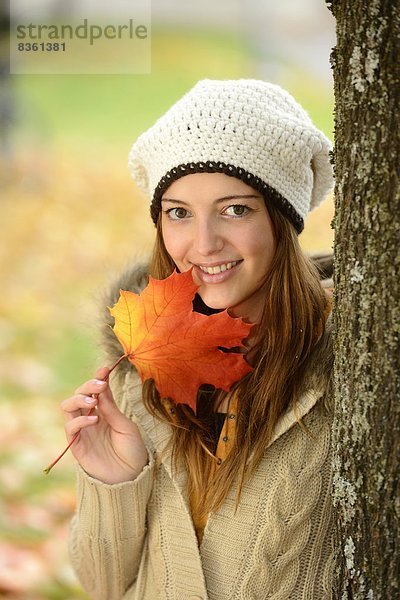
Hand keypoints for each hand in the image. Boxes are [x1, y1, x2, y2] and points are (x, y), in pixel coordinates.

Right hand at [61, 367, 147, 483]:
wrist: (130, 477)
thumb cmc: (132, 451)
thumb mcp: (126, 426)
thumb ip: (111, 409)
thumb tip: (102, 386)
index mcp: (104, 411)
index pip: (96, 391)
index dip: (98, 378)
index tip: (105, 368)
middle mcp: (90, 418)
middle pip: (79, 394)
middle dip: (88, 386)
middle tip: (100, 385)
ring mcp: (82, 430)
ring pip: (67, 407)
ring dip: (78, 399)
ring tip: (92, 402)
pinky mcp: (76, 445)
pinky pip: (70, 427)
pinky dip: (80, 420)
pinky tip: (94, 419)